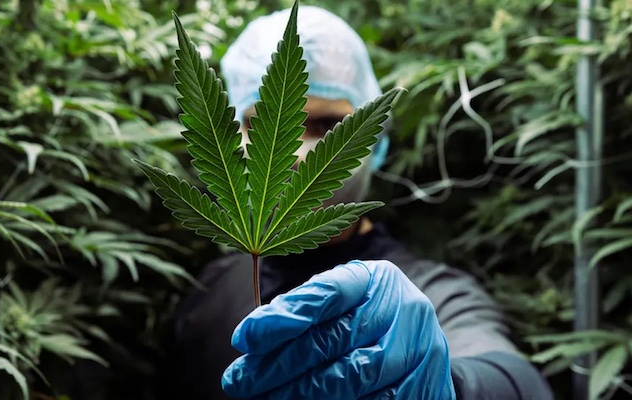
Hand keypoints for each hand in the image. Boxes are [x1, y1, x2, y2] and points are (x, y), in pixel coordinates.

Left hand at [221, 260, 454, 398]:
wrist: (419, 349)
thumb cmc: (361, 320)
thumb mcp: (338, 305)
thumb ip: (300, 312)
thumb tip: (250, 337)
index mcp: (376, 278)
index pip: (327, 293)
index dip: (284, 316)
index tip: (244, 338)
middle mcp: (404, 309)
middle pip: (334, 340)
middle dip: (280, 364)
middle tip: (240, 380)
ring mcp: (421, 350)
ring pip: (352, 377)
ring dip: (301, 393)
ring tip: (265, 398)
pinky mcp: (426, 387)